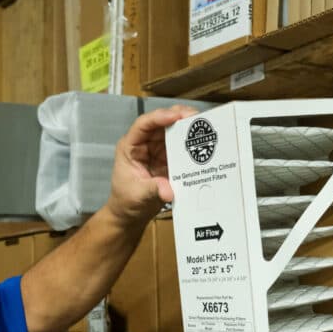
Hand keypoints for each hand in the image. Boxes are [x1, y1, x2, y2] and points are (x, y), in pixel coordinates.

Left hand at [105, 105, 198, 226]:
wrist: (131, 215)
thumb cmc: (126, 202)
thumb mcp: (137, 195)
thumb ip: (153, 190)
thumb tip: (169, 190)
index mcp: (130, 146)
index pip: (143, 125)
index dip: (159, 117)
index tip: (176, 116)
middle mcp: (145, 143)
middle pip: (162, 122)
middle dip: (179, 116)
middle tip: (197, 117)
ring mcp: (158, 150)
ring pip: (174, 131)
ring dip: (188, 127)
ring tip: (206, 125)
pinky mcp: (169, 159)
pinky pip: (182, 147)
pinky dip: (192, 144)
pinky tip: (205, 142)